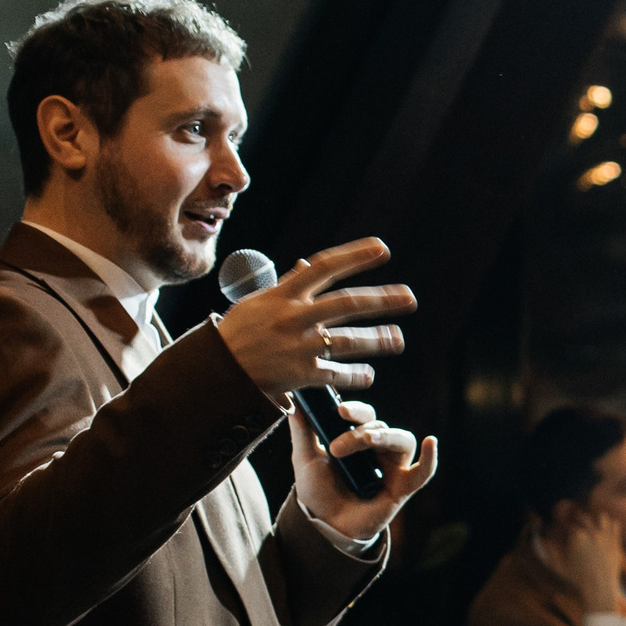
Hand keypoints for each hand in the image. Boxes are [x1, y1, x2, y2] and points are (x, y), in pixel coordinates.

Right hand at [215, 239, 415, 401]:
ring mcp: (297, 346)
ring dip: (378, 340)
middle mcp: (293, 317)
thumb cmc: (240, 331)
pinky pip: (336, 375)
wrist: (216, 370)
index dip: (355, 256)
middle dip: (382, 300)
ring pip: (348, 341)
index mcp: (283, 294)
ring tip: (397, 339)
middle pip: (347, 304)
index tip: (383, 249)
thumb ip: (289, 285)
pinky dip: (356, 376)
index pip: (325, 267)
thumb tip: (310, 266)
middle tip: (409, 298)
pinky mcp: (299, 374)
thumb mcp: (259, 301)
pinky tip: (368, 375)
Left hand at [294, 399, 437, 544]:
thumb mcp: (306, 458)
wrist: (324, 524)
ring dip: (386, 437)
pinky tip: (431, 443)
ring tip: (368, 441)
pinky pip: (423, 472)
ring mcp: (393, 467)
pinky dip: (430, 459)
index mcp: (359, 438)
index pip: (365, 416)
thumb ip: (303, 431)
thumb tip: (293, 402)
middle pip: (381, 427)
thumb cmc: (318, 490)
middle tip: (337, 447)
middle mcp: (379, 449)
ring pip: (402, 440)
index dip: (357, 410)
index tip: (340, 410)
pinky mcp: (403, 487)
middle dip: (360, 432)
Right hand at [541, 509, 625, 614]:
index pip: (567, 522)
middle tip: (572, 528)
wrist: (599, 592)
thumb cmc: (575, 581)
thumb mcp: (557, 567)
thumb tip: (542, 538)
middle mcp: (592, 533)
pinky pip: (615, 524)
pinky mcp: (616, 543)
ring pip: (601, 516)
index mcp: (576, 537)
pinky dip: (608, 525)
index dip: (561, 526)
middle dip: (575, 520)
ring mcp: (606, 537)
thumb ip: (549, 550)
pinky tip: (602, 532)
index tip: (560, 531)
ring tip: (589, 528)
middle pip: (582, 516)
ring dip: (594, 520)